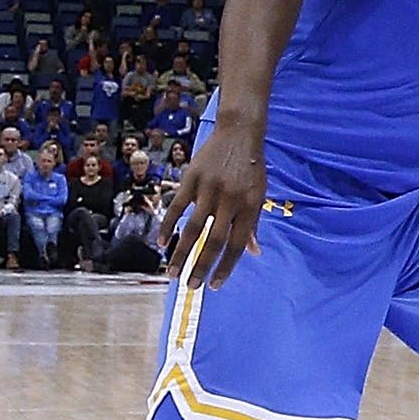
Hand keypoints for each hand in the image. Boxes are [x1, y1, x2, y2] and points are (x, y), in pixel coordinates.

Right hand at [166, 119, 264, 289]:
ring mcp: (209, 189)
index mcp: (249, 206)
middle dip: (201, 267)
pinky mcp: (191, 179)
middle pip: (214, 240)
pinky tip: (160, 243)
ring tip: (173, 274)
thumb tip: (254, 253)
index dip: (226, 266)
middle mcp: (230, 200)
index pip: (237, 244)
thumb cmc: (251, 168)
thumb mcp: (259, 194)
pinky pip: (177, 207)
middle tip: (191, 286)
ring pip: (193, 228)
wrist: (239, 133)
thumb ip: (253, 224)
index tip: (214, 285)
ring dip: (181, 253)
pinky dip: (167, 226)